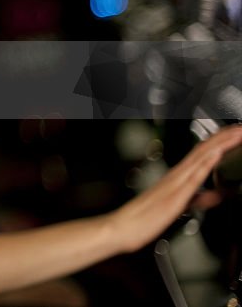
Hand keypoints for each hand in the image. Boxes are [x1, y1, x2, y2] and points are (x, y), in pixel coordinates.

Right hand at [110, 124, 241, 252]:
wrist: (124, 227)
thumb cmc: (145, 219)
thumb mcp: (179, 206)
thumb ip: (199, 198)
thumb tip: (216, 194)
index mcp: (178, 177)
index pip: (202, 153)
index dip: (219, 141)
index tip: (234, 132)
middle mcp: (177, 175)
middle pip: (204, 150)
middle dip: (223, 137)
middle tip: (239, 126)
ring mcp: (176, 183)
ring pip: (201, 158)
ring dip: (220, 144)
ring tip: (236, 133)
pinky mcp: (176, 195)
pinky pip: (193, 176)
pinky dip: (205, 163)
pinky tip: (216, 154)